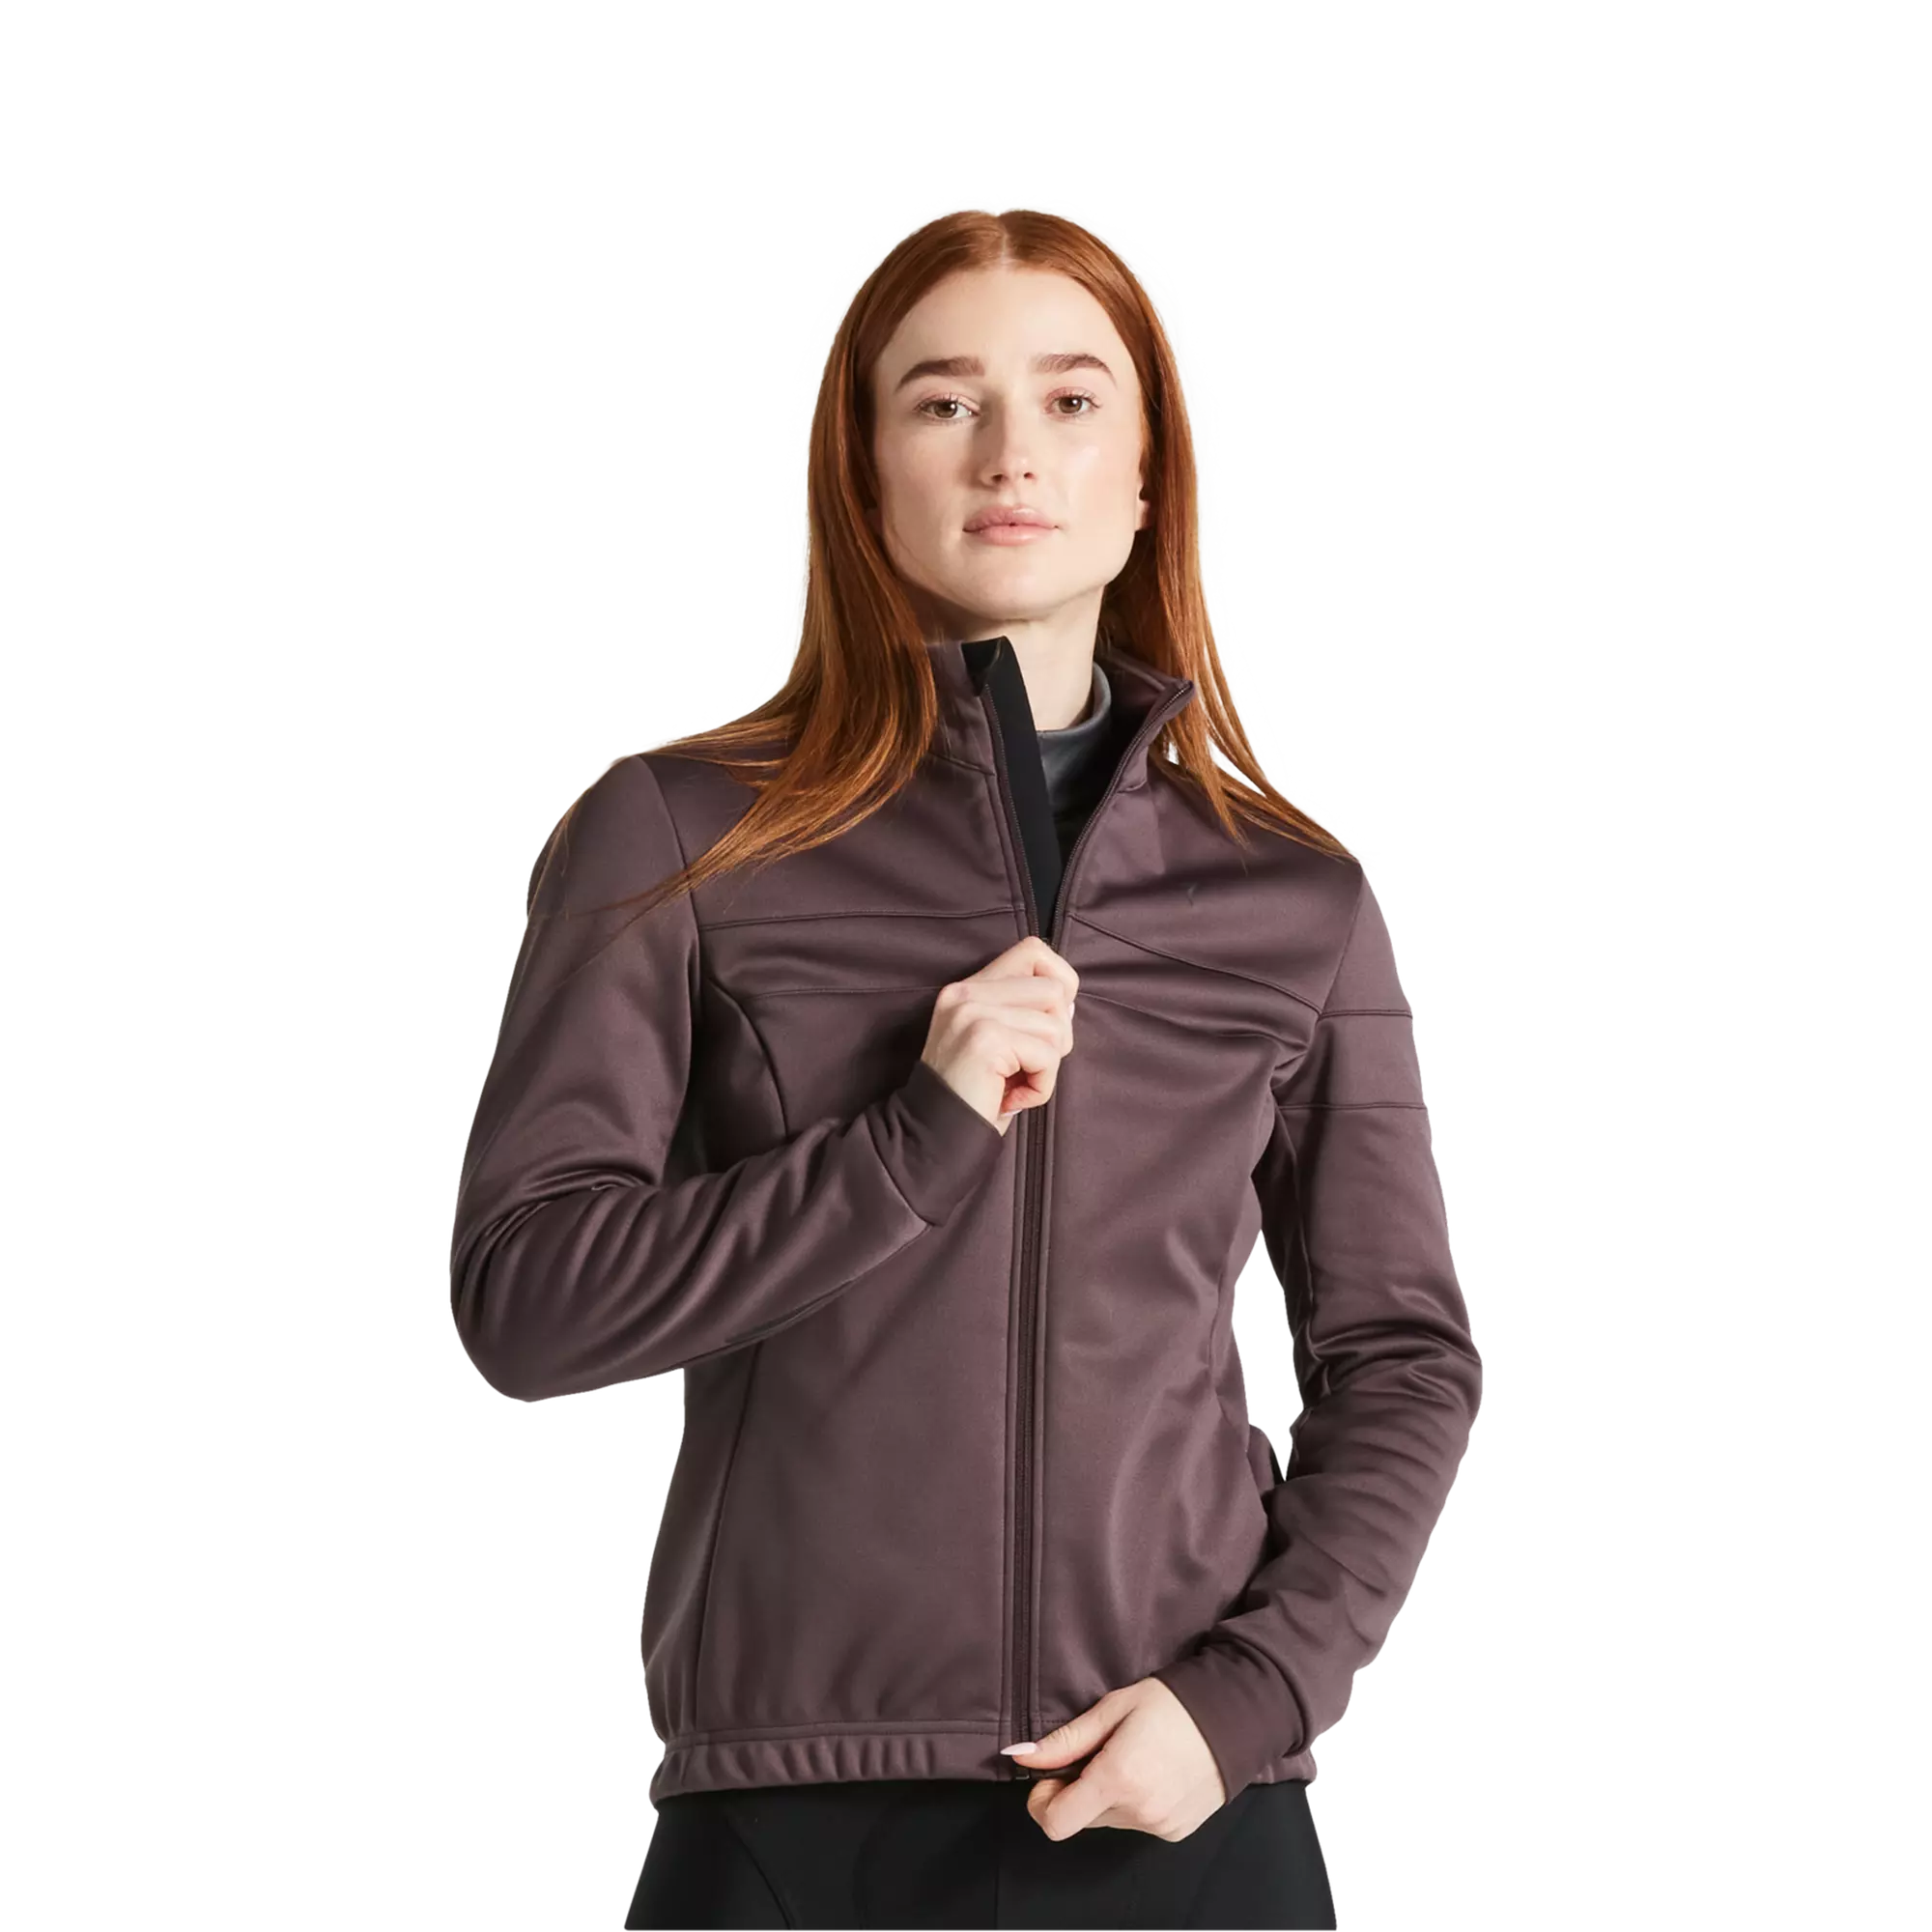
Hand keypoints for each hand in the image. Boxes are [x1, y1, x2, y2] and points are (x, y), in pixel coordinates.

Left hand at [1002, 1677, 1228, 1841]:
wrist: (1233, 1716)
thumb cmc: (1170, 1703)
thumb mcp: (1113, 1709)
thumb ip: (1066, 1740)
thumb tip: (1021, 1757)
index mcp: (1117, 1778)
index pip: (1056, 1822)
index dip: (1042, 1803)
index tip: (1049, 1777)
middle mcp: (1138, 1811)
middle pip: (1081, 1818)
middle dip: (1077, 1791)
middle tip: (1098, 1753)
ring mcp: (1159, 1826)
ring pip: (1108, 1821)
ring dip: (1107, 1797)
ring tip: (1132, 1758)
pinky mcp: (1176, 1832)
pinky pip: (1136, 1824)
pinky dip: (1133, 1804)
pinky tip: (1153, 1773)